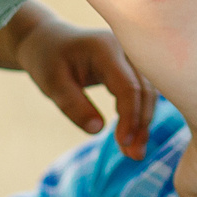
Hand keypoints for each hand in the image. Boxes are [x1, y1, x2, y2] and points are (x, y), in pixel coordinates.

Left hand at [0, 3, 156, 159]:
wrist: (47, 40)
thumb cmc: (47, 59)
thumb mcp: (52, 83)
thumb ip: (73, 105)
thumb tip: (98, 130)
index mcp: (105, 49)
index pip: (128, 86)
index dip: (130, 117)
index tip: (123, 143)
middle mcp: (125, 49)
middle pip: (145, 90)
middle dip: (142, 124)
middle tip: (135, 156)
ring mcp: (131, 57)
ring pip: (149, 93)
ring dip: (143, 123)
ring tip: (134, 153)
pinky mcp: (131, 67)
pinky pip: (142, 92)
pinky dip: (139, 115)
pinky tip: (132, 137)